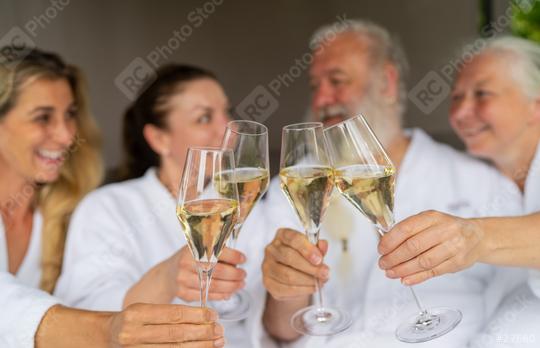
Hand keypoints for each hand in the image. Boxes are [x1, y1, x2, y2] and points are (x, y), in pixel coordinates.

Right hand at [109, 303, 223, 346]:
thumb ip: (170, 313)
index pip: (173, 314)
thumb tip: (204, 317)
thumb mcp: (145, 309)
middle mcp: (133, 333)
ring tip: (216, 341)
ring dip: (200, 346)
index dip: (197, 315)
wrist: (107, 335)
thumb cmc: (133, 320)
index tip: (213, 315)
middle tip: (219, 329)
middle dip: (202, 332)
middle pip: (176, 334)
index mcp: (137, 313)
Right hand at [171, 246, 245, 301]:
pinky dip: (221, 296)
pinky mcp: (183, 294)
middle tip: (244, 275)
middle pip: (218, 271)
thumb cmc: (188, 260)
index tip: (243, 259)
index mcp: (192, 248)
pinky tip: (229, 293)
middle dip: (235, 274)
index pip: (218, 251)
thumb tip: (239, 260)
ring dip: (231, 287)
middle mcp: (186, 263)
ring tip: (240, 284)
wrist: (166, 275)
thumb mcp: (199, 249)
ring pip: (213, 286)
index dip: (234, 256)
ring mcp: (183, 279)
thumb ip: (216, 251)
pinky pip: (207, 296)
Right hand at [262, 228, 328, 300]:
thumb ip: (318, 247)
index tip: (319, 259)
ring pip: (287, 275)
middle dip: (310, 267)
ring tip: (320, 282)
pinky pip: (286, 288)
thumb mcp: (312, 249)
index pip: (293, 239)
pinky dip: (302, 290)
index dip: (307, 249)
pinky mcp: (268, 283)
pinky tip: (311, 288)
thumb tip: (323, 245)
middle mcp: (271, 249)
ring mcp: (267, 266)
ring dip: (308, 280)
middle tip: (325, 273)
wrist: (290, 275)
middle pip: (289, 257)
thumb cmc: (302, 258)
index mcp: (282, 235)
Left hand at [378, 210, 485, 285]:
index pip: (407, 228)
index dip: (390, 240)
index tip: (381, 249)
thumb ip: (409, 230)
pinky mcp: (457, 262)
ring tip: (390, 273)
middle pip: (413, 246)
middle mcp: (445, 230)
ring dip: (403, 270)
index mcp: (433, 217)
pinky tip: (405, 279)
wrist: (477, 236)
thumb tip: (386, 244)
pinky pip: (433, 272)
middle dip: (394, 257)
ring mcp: (453, 247)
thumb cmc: (447, 228)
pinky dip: (417, 277)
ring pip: (423, 261)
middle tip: (383, 263)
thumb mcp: (429, 221)